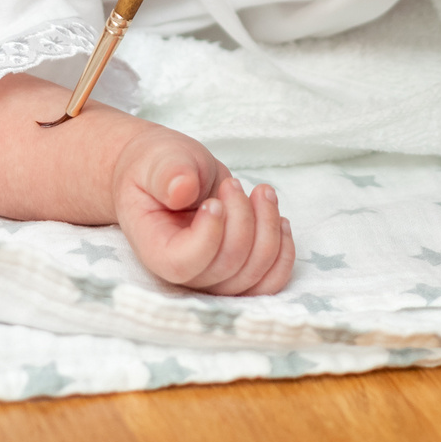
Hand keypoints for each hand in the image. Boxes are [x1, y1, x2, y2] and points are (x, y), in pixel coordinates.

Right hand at [112, 127, 293, 294]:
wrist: (172, 174)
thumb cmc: (161, 167)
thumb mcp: (160, 159)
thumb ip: (169, 173)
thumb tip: (181, 190)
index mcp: (156, 249)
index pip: (184, 263)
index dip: (209, 234)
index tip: (215, 201)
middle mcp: (186, 272)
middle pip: (227, 266)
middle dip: (243, 219)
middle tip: (233, 184)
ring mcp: (214, 277)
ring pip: (254, 275)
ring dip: (268, 229)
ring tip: (261, 192)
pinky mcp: (238, 272)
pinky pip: (269, 281)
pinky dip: (283, 252)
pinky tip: (280, 221)